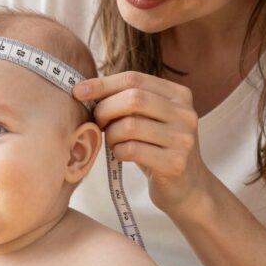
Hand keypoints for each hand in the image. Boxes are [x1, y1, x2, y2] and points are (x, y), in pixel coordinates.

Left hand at [74, 71, 211, 218]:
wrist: (187, 187)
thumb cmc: (157, 148)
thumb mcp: (149, 118)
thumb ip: (128, 101)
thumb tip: (85, 89)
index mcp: (179, 95)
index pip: (135, 79)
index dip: (103, 84)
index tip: (78, 91)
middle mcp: (185, 113)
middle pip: (133, 99)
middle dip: (105, 110)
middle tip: (98, 123)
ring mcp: (182, 139)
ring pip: (130, 126)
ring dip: (111, 134)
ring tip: (113, 141)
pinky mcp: (175, 163)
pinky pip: (132, 150)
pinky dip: (118, 151)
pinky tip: (121, 155)